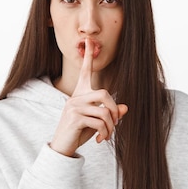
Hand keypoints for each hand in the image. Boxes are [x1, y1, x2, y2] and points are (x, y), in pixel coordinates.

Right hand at [49, 38, 128, 156]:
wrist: (62, 146)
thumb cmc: (78, 132)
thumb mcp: (96, 122)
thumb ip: (109, 114)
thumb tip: (125, 108)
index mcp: (80, 94)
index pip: (85, 71)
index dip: (88, 57)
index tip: (90, 41)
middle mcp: (76, 97)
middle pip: (105, 94)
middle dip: (114, 110)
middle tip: (115, 124)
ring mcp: (74, 107)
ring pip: (104, 112)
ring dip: (110, 127)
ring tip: (106, 135)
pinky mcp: (75, 118)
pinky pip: (99, 123)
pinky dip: (104, 133)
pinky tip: (99, 139)